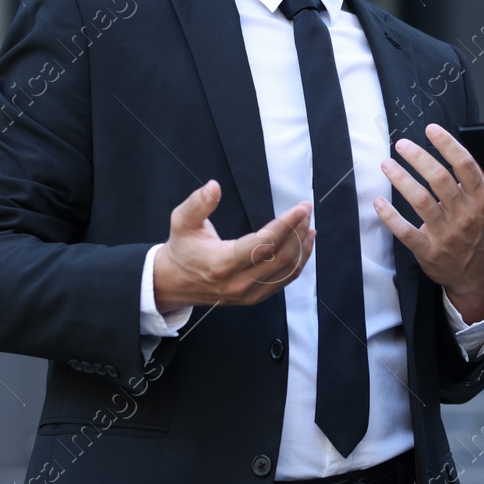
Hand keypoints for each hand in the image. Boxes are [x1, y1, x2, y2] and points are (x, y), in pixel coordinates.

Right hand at [153, 180, 313, 308]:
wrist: (174, 283)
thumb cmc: (181, 249)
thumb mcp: (181, 221)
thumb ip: (197, 203)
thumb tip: (214, 186)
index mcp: (221, 263)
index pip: (264, 245)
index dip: (286, 225)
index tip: (300, 207)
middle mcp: (238, 283)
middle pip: (281, 257)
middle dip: (298, 231)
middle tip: (306, 210)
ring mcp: (248, 294)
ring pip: (286, 271)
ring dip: (302, 247)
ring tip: (308, 225)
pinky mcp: (255, 298)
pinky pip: (284, 281)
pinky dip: (298, 262)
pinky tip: (303, 245)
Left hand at [374, 123, 483, 322]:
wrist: (478, 277)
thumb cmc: (481, 236)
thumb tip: (472, 152)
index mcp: (481, 201)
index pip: (465, 166)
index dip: (447, 144)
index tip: (431, 130)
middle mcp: (464, 216)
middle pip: (439, 179)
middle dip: (418, 157)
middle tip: (402, 145)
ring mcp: (446, 235)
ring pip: (420, 200)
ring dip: (400, 179)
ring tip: (386, 164)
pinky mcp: (428, 251)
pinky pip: (405, 231)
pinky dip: (390, 216)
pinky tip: (379, 202)